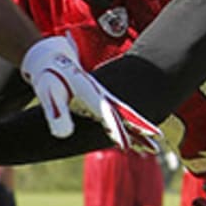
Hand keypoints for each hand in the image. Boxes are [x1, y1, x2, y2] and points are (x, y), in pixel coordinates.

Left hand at [20, 36, 163, 150]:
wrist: (52, 60)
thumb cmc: (49, 76)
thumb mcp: (49, 94)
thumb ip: (57, 114)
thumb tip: (64, 135)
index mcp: (91, 93)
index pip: (106, 114)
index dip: (116, 129)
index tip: (125, 145)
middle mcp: (102, 95)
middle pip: (125, 113)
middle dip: (140, 127)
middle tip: (156, 140)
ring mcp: (103, 98)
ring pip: (126, 115)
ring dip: (140, 129)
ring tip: (154, 145)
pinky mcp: (101, 101)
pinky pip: (120, 116)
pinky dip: (131, 126)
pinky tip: (138, 139)